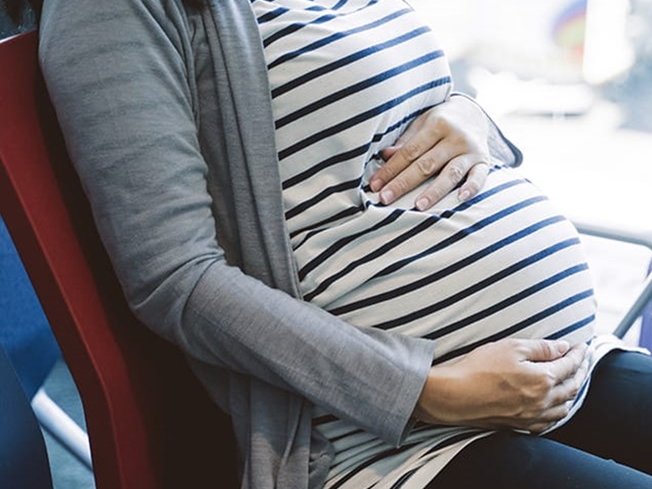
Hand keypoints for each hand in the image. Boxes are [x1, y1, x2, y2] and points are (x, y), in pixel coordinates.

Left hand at [369, 96, 491, 210]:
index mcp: (436, 125)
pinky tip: (461, 198)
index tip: (375, 185)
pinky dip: (471, 187)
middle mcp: (455, 137)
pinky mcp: (485, 161)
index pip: (409, 152)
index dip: (390, 169)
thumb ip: (405, 141)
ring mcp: (471, 150)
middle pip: (426, 164)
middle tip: (386, 199)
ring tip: (419, 206)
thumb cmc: (440, 121)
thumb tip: (384, 155)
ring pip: (450, 173)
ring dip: (434, 191)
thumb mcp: (421, 123)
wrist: (473, 112)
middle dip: (404, 183)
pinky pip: (480, 177)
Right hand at [413, 338, 589, 433]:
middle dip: (581, 370)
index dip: (578, 353)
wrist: (455, 395)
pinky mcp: (521, 425)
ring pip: (565, 406)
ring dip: (574, 391)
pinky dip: (560, 411)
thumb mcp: (510, 347)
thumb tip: (563, 347)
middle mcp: (543, 401)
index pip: (569, 364)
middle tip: (583, 360)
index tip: (581, 345)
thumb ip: (541, 348)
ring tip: (574, 380)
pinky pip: (550, 421)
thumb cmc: (479, 368)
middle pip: (572, 386)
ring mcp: (533, 416)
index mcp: (543, 379)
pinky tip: (557, 405)